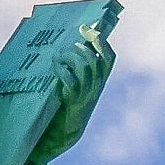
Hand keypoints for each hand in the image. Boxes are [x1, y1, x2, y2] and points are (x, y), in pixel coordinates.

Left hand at [27, 24, 114, 164]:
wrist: (62, 136)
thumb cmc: (64, 107)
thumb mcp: (76, 88)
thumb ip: (76, 71)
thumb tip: (69, 46)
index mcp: (99, 82)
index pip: (109, 58)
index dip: (100, 41)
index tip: (86, 28)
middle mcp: (96, 88)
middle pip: (96, 60)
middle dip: (80, 48)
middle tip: (66, 47)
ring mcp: (86, 95)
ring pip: (85, 67)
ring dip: (70, 56)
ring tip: (58, 56)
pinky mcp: (73, 102)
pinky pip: (71, 81)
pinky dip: (63, 70)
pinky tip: (55, 68)